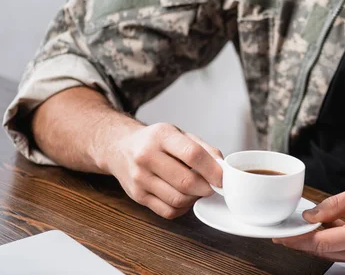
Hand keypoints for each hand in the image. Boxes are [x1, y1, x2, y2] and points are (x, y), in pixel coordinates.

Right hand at [106, 123, 222, 218]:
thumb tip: (223, 167)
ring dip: (194, 198)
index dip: (212, 170)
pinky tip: (184, 197)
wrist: (121, 147)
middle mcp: (146, 156)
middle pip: (186, 181)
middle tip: (213, 187)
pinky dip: (182, 208)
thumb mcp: (179, 134)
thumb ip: (203, 149)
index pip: (192, 154)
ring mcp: (139, 178)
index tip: (223, 178)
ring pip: (178, 199)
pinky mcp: (137, 196)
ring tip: (198, 190)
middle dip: (206, 188)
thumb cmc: (155, 141)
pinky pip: (167, 211)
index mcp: (161, 136)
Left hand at [273, 183, 344, 266]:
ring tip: (301, 224)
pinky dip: (329, 240)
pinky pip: (341, 251)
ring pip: (330, 252)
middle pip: (321, 251)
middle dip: (301, 239)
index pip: (320, 242)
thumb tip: (311, 214)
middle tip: (285, 227)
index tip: (280, 234)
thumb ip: (335, 204)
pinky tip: (323, 226)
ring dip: (314, 240)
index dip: (297, 239)